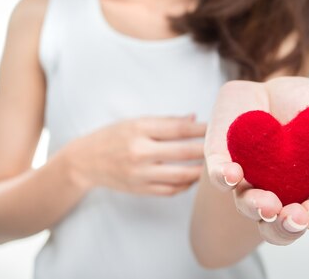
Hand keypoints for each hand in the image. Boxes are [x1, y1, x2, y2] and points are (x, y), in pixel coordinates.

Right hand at [67, 115, 205, 195]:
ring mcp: (140, 174)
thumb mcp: (134, 121)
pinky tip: (194, 177)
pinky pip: (172, 190)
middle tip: (224, 148)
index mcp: (138, 129)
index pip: (178, 129)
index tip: (217, 127)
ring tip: (214, 165)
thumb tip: (194, 118)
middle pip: (184, 152)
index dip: (202, 129)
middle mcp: (139, 152)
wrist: (84, 161)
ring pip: (182, 175)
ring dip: (201, 171)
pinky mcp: (141, 189)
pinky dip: (186, 184)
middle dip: (207, 150)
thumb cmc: (112, 137)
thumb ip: (165, 121)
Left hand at [205, 76, 308, 244]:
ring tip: (266, 203)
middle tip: (293, 218)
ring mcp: (248, 179)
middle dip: (285, 227)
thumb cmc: (299, 105)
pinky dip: (224, 178)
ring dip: (256, 207)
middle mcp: (277, 190)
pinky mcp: (222, 161)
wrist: (261, 88)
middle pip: (279, 223)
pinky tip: (232, 175)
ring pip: (247, 204)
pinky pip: (219, 176)